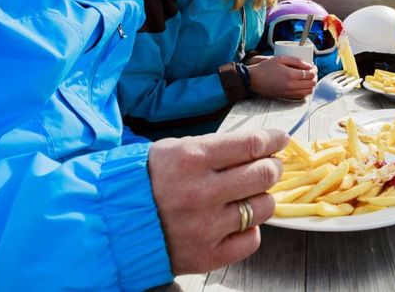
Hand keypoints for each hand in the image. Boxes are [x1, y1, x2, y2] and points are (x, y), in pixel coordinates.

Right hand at [148, 129, 288, 274]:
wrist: (114, 222)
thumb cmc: (146, 181)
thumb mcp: (174, 149)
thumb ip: (215, 148)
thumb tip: (256, 145)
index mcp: (192, 159)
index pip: (251, 145)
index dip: (273, 140)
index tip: (280, 139)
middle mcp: (202, 193)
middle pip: (263, 175)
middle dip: (273, 167)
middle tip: (270, 165)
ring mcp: (205, 227)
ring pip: (263, 208)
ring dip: (263, 197)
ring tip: (250, 194)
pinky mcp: (206, 255)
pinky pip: (251, 240)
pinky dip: (250, 229)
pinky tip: (237, 221)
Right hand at [248, 56, 316, 99]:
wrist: (253, 80)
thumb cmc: (265, 68)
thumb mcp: (281, 59)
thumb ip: (297, 61)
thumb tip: (309, 65)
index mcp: (291, 75)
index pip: (310, 74)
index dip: (314, 70)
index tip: (313, 67)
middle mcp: (292, 86)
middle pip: (312, 84)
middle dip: (314, 77)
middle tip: (312, 72)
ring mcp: (289, 93)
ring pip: (308, 92)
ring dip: (311, 85)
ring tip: (308, 78)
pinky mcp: (286, 97)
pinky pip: (301, 96)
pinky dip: (305, 91)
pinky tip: (302, 85)